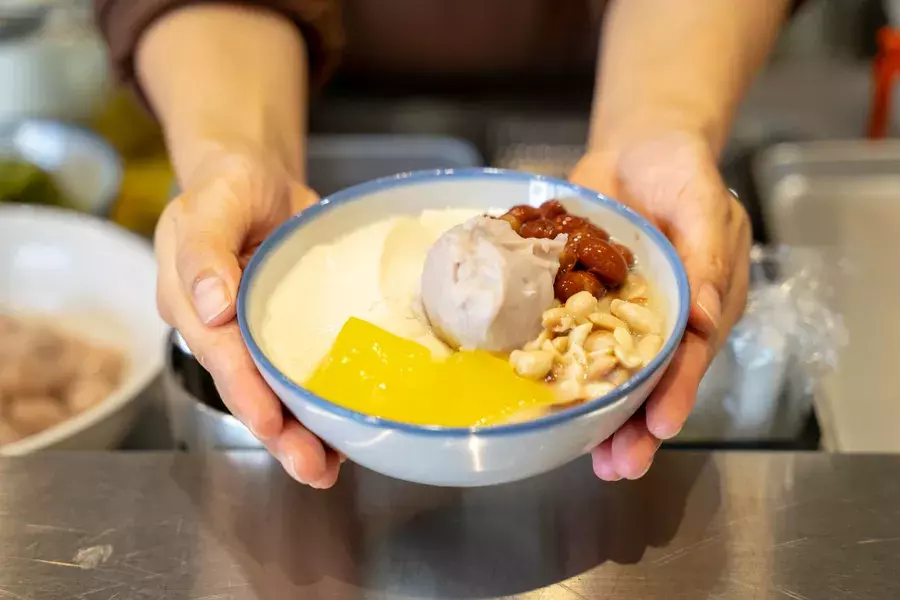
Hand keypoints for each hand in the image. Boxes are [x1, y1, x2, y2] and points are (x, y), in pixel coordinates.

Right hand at [156, 150, 341, 487]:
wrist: (257, 179)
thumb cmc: (228, 184)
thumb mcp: (213, 201)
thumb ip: (205, 250)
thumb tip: (211, 305)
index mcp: (191, 301)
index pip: (219, 353)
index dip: (245, 391)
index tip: (270, 424)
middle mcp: (221, 328)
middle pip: (247, 388)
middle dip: (278, 433)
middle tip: (312, 468)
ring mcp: (255, 334)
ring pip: (275, 392)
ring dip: (301, 433)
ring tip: (330, 468)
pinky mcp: (288, 333)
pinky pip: (301, 373)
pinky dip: (320, 404)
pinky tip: (345, 432)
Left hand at [570, 131, 750, 480]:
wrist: (635, 146)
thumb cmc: (678, 168)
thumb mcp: (700, 199)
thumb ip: (705, 254)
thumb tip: (703, 317)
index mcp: (704, 299)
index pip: (692, 352)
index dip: (676, 390)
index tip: (660, 424)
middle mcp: (665, 317)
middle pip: (655, 378)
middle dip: (638, 425)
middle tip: (619, 465)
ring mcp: (624, 314)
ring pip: (615, 373)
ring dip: (604, 416)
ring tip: (590, 458)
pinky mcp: (588, 303)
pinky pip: (574, 341)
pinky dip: (564, 373)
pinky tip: (549, 405)